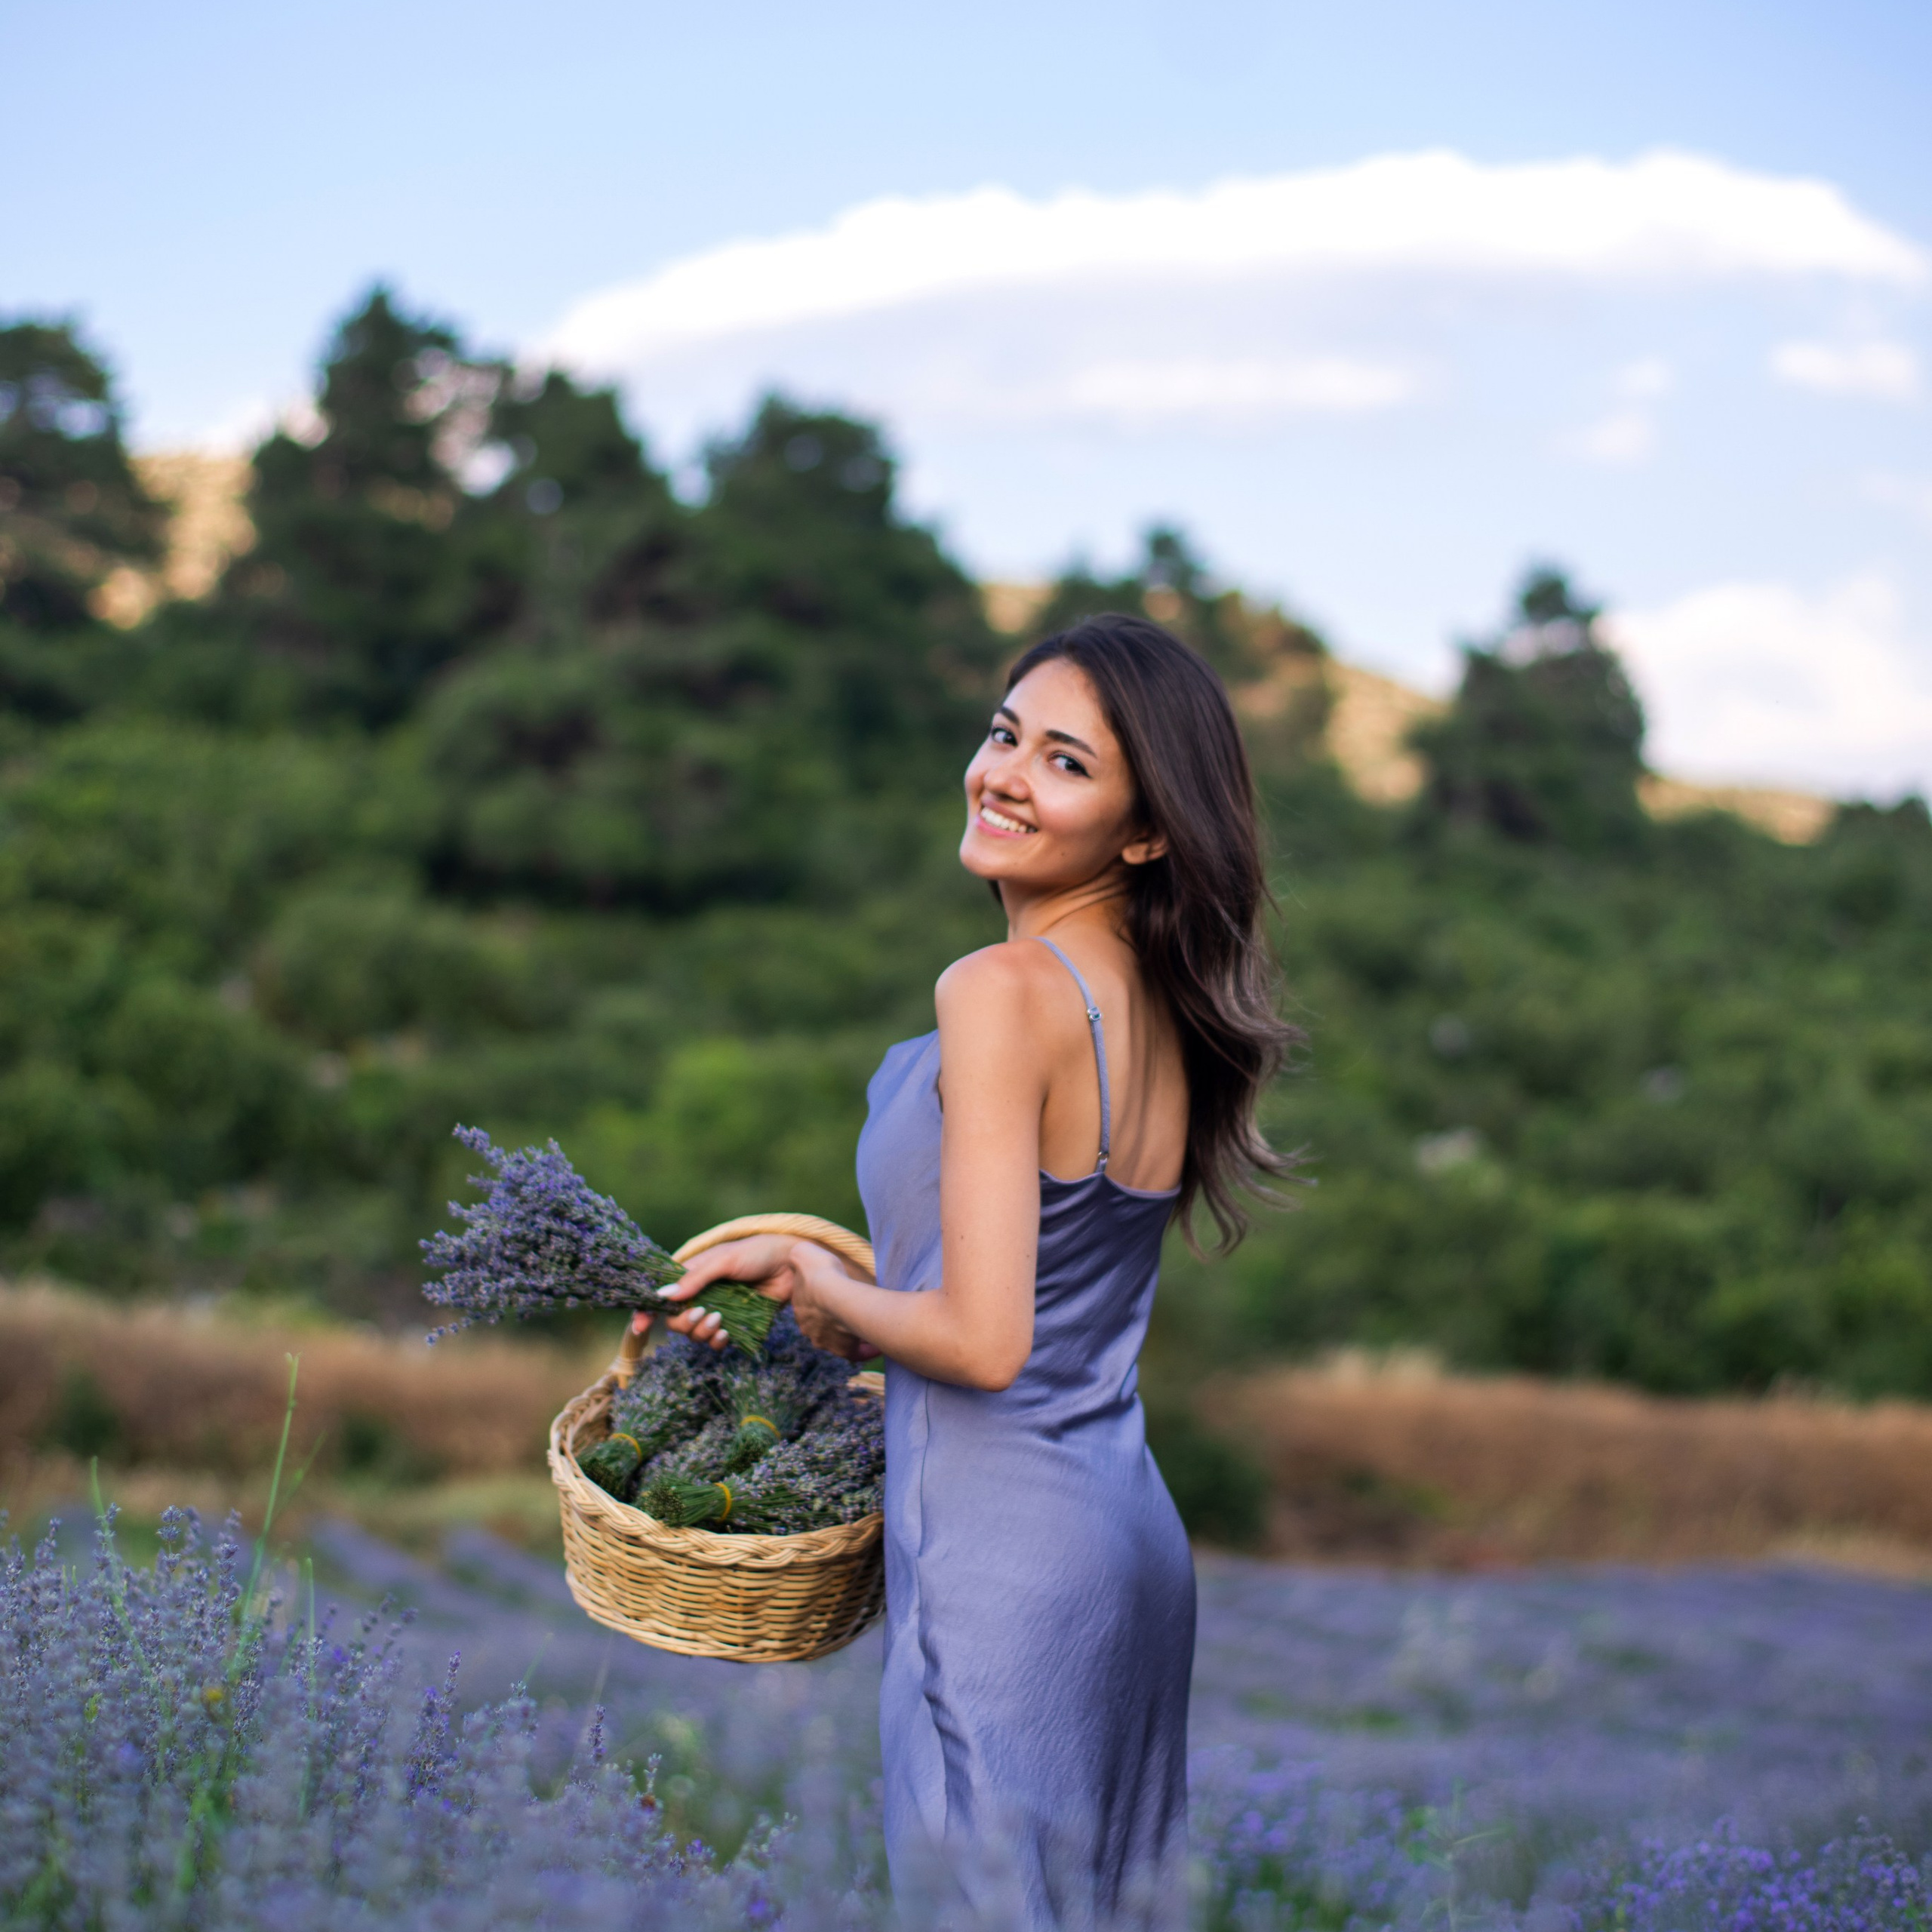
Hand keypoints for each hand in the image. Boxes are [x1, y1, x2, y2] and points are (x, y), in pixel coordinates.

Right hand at [627, 1235, 840, 1353]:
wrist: (792, 1265)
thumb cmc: (757, 1253)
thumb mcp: (724, 1260)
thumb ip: (695, 1279)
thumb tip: (663, 1296)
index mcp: (691, 1273)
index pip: (661, 1293)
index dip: (647, 1310)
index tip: (640, 1326)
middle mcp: (699, 1293)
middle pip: (675, 1319)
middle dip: (684, 1323)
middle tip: (704, 1314)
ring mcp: (715, 1309)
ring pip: (693, 1333)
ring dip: (702, 1332)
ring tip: (720, 1321)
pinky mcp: (733, 1323)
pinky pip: (714, 1341)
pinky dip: (717, 1341)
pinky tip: (727, 1332)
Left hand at [787, 1242, 874, 1360]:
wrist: (831, 1291)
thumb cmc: (821, 1271)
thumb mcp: (806, 1254)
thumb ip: (802, 1255)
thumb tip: (801, 1254)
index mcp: (802, 1310)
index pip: (812, 1310)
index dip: (825, 1305)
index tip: (838, 1301)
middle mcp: (810, 1330)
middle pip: (826, 1328)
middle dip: (839, 1322)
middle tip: (855, 1316)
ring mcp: (826, 1341)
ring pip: (841, 1341)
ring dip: (853, 1335)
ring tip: (869, 1327)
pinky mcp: (843, 1349)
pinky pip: (856, 1353)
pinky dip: (867, 1351)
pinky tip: (878, 1345)